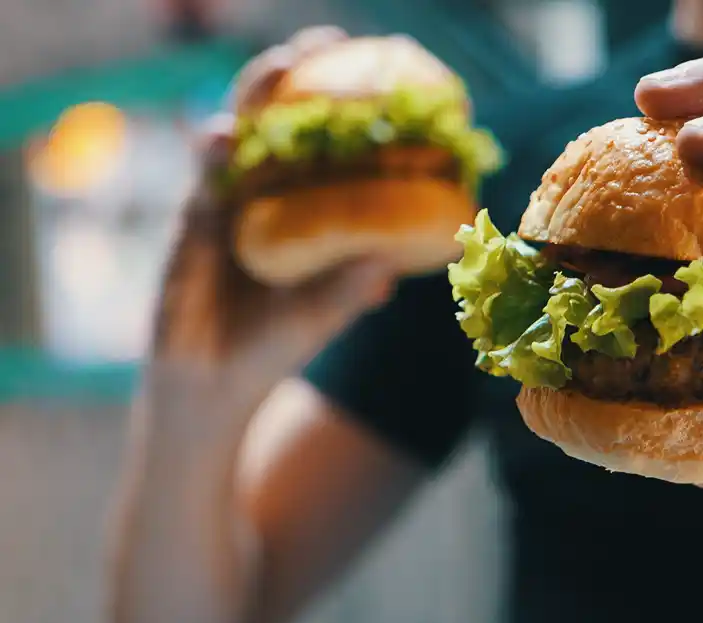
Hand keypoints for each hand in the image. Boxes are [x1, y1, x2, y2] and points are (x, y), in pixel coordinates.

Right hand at [148, 26, 392, 433]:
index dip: (349, 107)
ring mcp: (231, 201)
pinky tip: (218, 137)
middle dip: (300, 76)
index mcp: (308, 210)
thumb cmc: (276, 347)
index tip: (382, 70)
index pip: (329, 145)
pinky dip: (210, 154)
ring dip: (257, 95)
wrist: (214, 384)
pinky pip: (203, 177)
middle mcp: (272, 195)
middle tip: (326, 42)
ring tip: (281, 66)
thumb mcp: (322, 317)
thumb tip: (392, 270)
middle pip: (284, 120)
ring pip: (241, 131)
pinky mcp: (194, 220)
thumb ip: (350, 290)